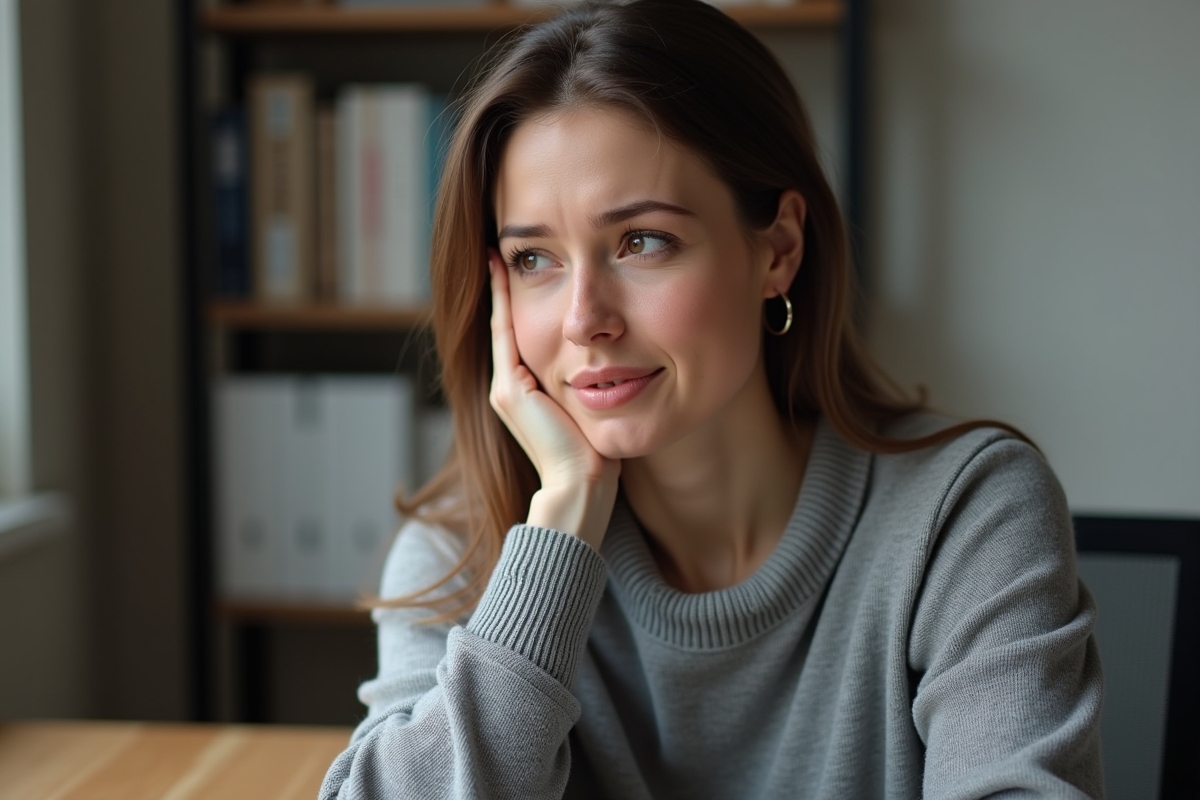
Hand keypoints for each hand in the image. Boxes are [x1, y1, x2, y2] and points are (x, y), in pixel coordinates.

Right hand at [488, 251, 620, 547]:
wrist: (583, 486)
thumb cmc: (598, 455)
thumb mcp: (596, 406)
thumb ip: (594, 380)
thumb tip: (616, 356)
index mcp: (528, 391)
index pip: (521, 333)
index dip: (519, 298)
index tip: (521, 263)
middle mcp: (511, 387)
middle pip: (508, 323)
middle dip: (507, 284)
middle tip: (507, 244)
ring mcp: (506, 389)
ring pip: (502, 323)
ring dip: (501, 285)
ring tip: (500, 247)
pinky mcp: (510, 391)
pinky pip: (505, 333)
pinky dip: (503, 300)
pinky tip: (502, 266)